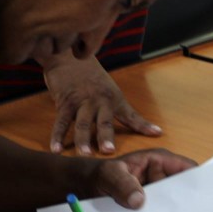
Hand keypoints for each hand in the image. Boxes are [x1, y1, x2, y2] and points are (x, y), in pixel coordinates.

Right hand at [41, 53, 160, 154]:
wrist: (68, 57)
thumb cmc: (89, 76)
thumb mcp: (107, 89)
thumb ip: (115, 109)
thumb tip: (134, 128)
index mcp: (113, 98)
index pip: (130, 114)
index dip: (142, 124)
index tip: (156, 133)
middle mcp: (99, 100)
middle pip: (104, 121)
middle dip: (106, 136)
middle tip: (109, 151)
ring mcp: (81, 101)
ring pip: (82, 123)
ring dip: (83, 139)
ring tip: (85, 154)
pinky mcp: (65, 102)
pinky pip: (60, 122)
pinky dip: (57, 136)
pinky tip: (56, 149)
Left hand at [85, 148, 196, 208]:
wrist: (82, 189)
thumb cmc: (97, 175)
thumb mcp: (108, 176)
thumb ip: (121, 184)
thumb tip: (139, 200)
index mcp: (159, 159)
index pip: (187, 168)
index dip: (199, 182)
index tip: (207, 199)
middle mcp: (162, 174)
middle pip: (185, 188)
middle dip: (193, 202)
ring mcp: (157, 192)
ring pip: (177, 203)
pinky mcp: (151, 206)